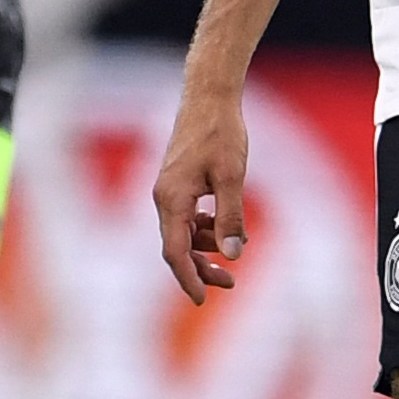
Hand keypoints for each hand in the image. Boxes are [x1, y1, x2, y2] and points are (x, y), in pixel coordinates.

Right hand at [154, 72, 251, 303]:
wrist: (208, 97)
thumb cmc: (221, 133)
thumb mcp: (232, 177)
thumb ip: (230, 217)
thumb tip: (233, 255)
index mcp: (172, 199)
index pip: (175, 252)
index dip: (188, 279)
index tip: (203, 300)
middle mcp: (164, 198)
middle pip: (177, 247)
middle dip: (201, 269)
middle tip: (231, 284)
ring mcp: (169, 191)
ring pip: (183, 234)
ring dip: (206, 248)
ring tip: (235, 252)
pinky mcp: (178, 184)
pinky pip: (186, 218)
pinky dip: (204, 229)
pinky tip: (224, 228)